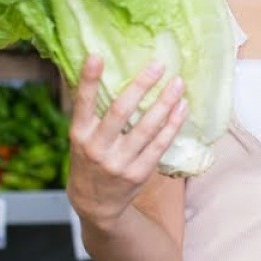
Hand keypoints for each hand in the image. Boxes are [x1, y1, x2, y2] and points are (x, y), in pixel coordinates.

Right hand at [66, 56, 187, 230]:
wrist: (95, 204)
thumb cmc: (89, 159)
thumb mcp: (81, 137)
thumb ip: (91, 111)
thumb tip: (99, 69)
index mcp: (78, 135)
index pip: (82, 103)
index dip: (89, 80)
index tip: (96, 56)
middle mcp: (96, 148)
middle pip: (120, 112)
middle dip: (141, 86)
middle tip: (159, 65)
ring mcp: (118, 163)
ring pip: (146, 128)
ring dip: (165, 103)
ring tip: (178, 83)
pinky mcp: (138, 173)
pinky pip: (160, 145)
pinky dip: (172, 124)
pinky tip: (182, 108)